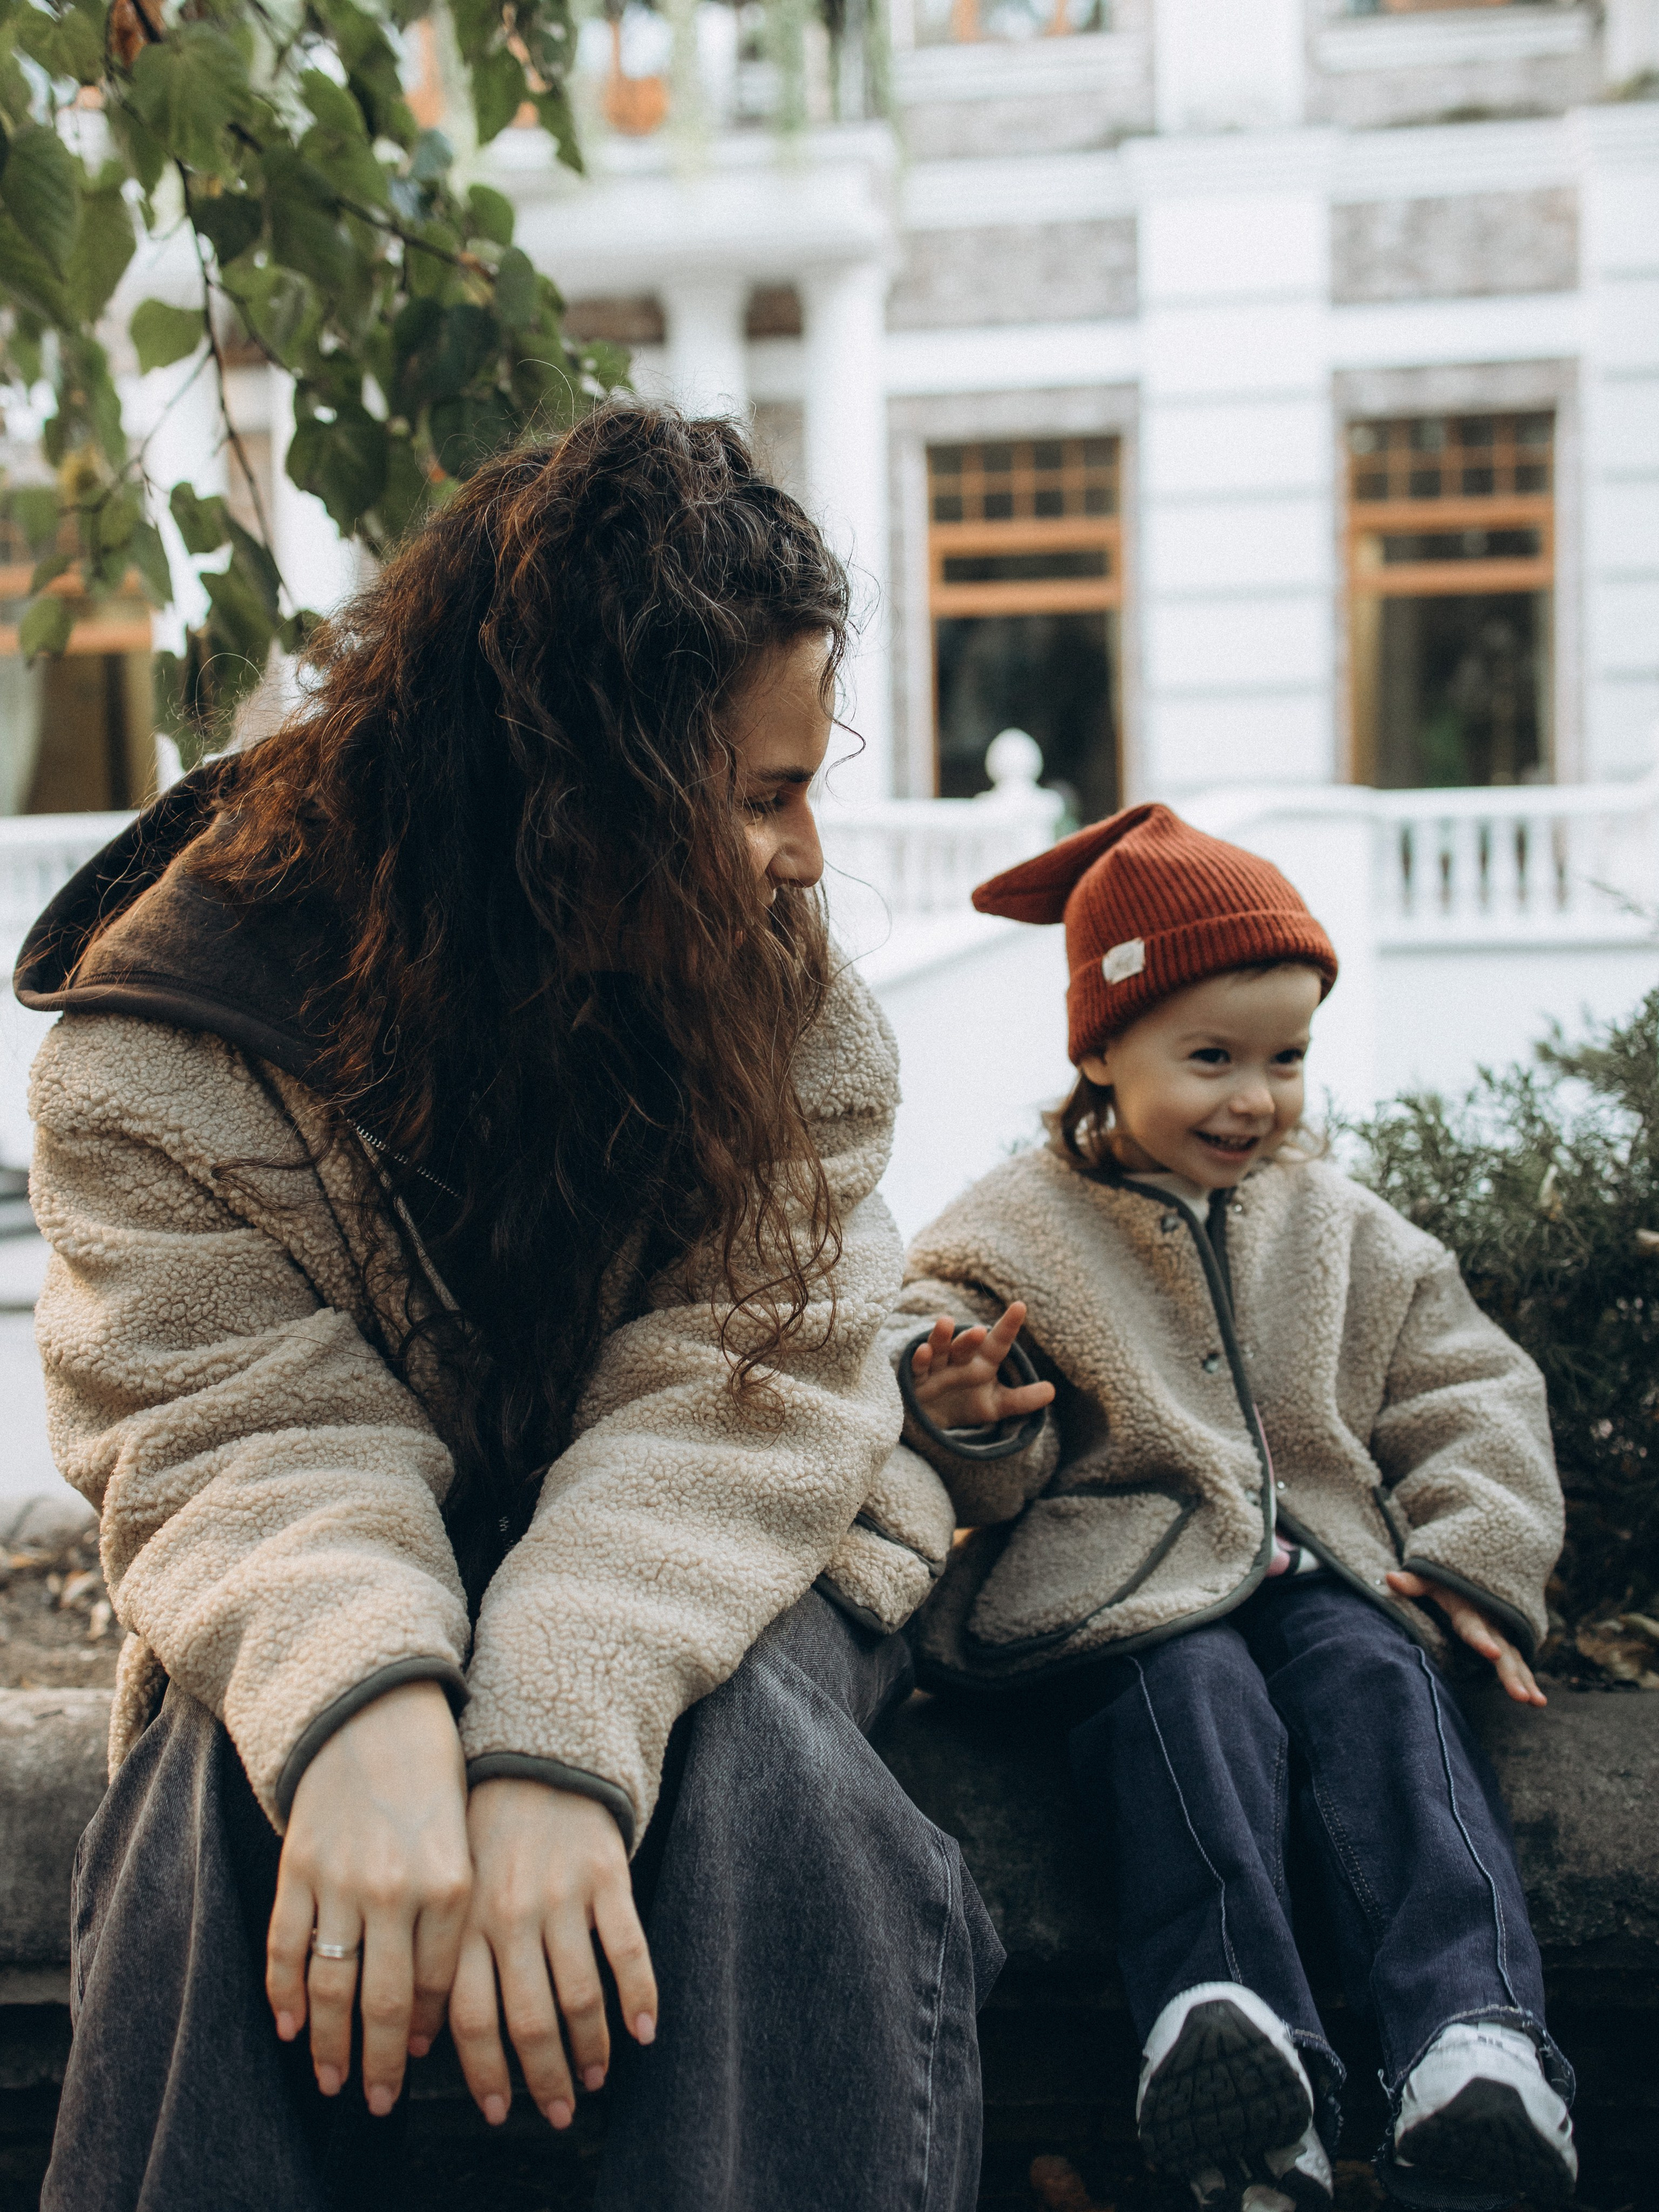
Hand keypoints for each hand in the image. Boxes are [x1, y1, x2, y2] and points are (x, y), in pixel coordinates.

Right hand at [266, 1680, 472, 2113]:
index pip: (438, 1985)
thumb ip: (450, 1918)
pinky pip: (286, 1947)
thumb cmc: (433, 1776)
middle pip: (384, 2003)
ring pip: (329, 1987)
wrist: (375, 1709)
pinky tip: (288, 2028)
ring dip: (329, 2045)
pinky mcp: (298, 1867)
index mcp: (451, 1881)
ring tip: (334, 2081)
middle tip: (378, 2102)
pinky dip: (283, 1995)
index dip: (426, 2031)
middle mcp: (397, 1888)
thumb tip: (431, 2009)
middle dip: (382, 2064)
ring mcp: (341, 1880)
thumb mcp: (462, 1841)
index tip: (420, 2061)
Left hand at [449, 1779, 657, 2130]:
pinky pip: (627, 1950)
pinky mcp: (606, 1876)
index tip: (498, 2111)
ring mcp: (560, 1896)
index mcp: (464, 1923)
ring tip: (595, 2079)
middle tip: (559, 2112)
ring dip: (590, 2049)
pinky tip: (643, 2032)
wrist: (536, 1757)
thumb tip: (418, 2044)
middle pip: (528, 2020)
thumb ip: (438, 1961)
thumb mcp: (448, 1892)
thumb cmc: (484, 1835)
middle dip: (544, 2078)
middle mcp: (509, 1915)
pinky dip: (639, 1997)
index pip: (471, 2020)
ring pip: (579, 1995)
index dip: (486, 2074)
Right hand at [908, 1300, 1054, 1432]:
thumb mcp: (996, 1406)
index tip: (1020, 1306)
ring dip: (942, 1337)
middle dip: (970, 1338)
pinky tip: (924, 1351)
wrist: (932, 1419)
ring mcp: (937, 1368)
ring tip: (945, 1322)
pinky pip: (918, 1368)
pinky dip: (920, 1359)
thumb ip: (1021, 1399)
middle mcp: (959, 1361)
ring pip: (940, 1350)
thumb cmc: (965, 1405)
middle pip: (966, 1346)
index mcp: (982, 1363)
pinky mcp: (918, 1380)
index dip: (1009, 1326)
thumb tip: (1052, 1391)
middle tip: (979, 1330)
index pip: (998, 1343)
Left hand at [1387, 1569, 1546, 1705]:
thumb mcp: (1431, 1579)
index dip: (1482, 1641)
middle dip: (1511, 1675)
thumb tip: (1389, 1577)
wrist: (1473, 1571)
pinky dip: (1528, 1679)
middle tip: (1522, 1697)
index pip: (1474, 1629)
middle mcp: (1490, 1624)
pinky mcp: (1506, 1642)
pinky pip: (1519, 1662)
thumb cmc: (1446, 1580)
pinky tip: (1537, 1701)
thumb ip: (1414, 1583)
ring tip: (1537, 1703)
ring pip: (1516, 1660)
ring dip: (1526, 1680)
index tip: (1493, 1654)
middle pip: (1503, 1652)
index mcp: (1469, 1612)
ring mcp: (1501, 1634)